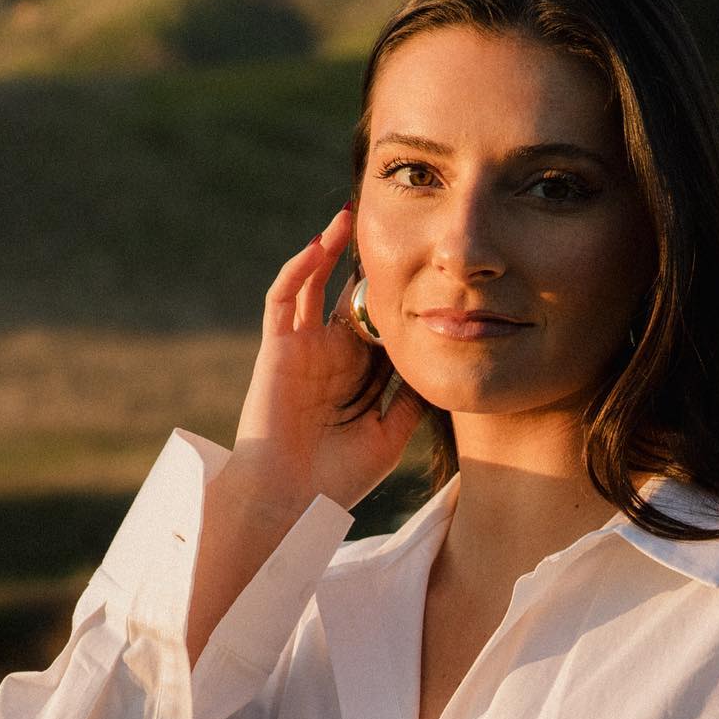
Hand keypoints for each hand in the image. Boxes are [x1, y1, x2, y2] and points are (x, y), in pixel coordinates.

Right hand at [225, 204, 425, 513]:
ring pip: (314, 286)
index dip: (402, 296)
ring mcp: (303, 349)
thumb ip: (411, 400)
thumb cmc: (337, 478)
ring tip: (351, 217)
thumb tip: (439, 362)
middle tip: (397, 225)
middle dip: (370, 264)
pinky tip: (320, 245)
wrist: (291, 502)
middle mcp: (330, 355)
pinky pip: (284, 299)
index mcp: (357, 374)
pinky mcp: (278, 349)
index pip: (381, 323)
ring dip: (329, 251)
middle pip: (351, 297)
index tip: (433, 267)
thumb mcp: (390, 436)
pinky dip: (299, 270)